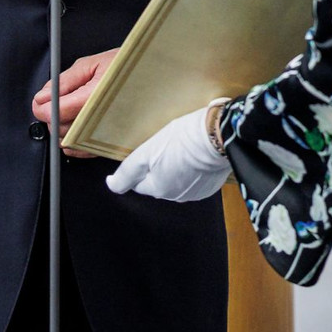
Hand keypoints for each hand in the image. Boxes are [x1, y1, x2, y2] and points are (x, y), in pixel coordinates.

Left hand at [34, 48, 118, 157]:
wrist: (155, 75)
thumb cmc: (128, 66)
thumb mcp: (94, 63)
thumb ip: (65, 81)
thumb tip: (43, 96)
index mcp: (97, 95)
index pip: (59, 111)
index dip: (43, 107)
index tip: (40, 101)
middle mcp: (104, 118)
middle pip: (62, 129)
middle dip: (52, 117)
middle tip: (54, 102)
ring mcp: (110, 133)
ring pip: (71, 141)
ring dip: (63, 129)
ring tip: (70, 111)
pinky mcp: (114, 142)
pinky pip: (85, 151)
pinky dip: (74, 143)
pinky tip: (75, 131)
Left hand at [105, 106, 229, 201]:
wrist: (220, 134)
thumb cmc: (183, 139)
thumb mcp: (148, 151)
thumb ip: (128, 171)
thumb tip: (111, 185)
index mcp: (159, 189)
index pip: (140, 183)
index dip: (143, 166)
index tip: (151, 150)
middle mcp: (177, 196)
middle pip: (159, 182)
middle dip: (160, 167)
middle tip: (167, 146)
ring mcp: (196, 192)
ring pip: (178, 180)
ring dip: (177, 168)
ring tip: (184, 148)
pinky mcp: (212, 185)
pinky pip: (196, 179)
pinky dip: (194, 169)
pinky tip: (197, 154)